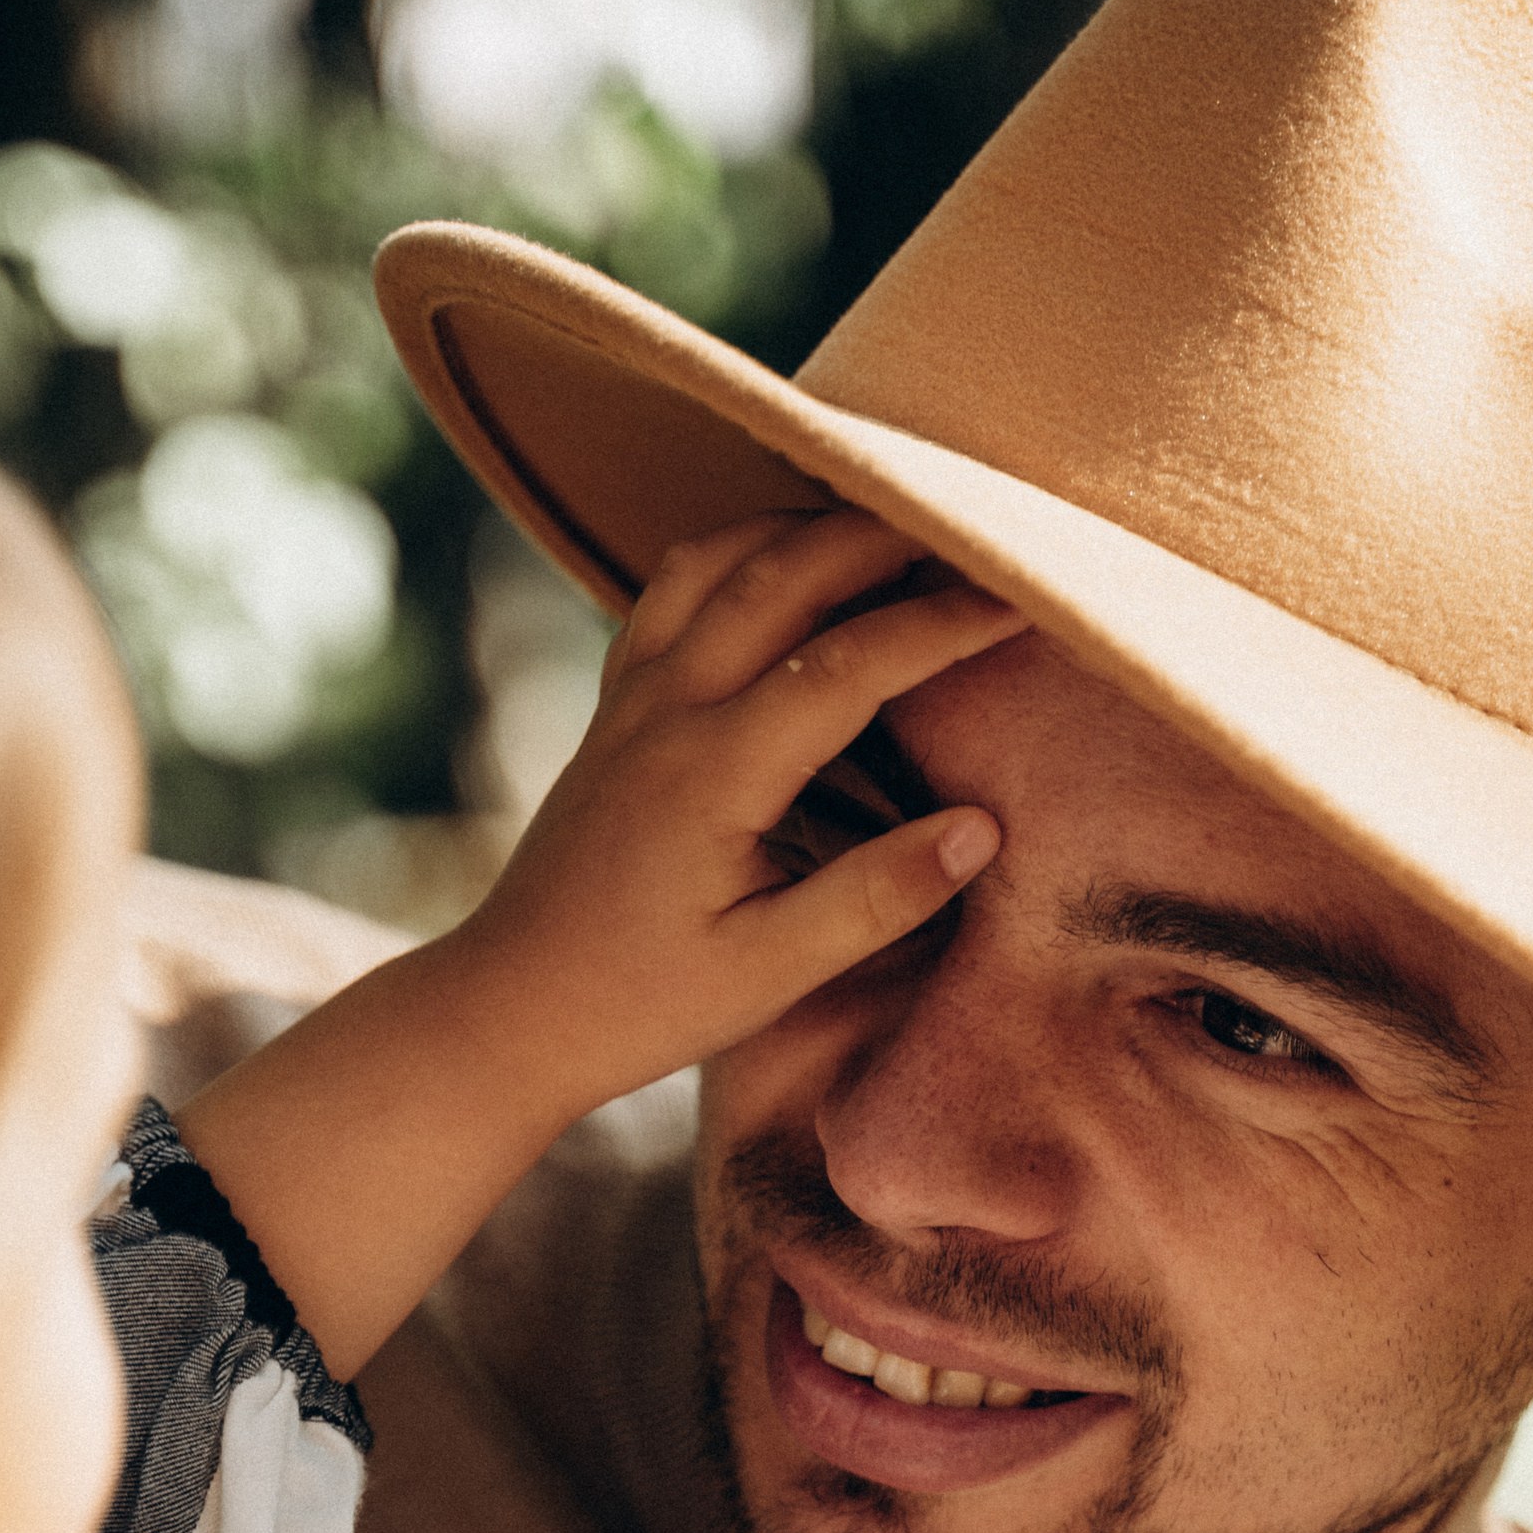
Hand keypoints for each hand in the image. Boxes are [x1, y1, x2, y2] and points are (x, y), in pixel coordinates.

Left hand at [435, 510, 1025, 1109]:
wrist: (507, 1011)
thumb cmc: (639, 1004)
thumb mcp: (768, 974)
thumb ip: (875, 897)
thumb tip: (980, 828)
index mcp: (712, 771)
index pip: (850, 663)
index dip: (943, 623)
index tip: (1025, 600)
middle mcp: (666, 711)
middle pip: (783, 573)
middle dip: (884, 534)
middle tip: (973, 521)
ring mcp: (630, 699)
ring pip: (717, 561)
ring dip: (805, 527)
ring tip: (888, 521)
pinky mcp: (611, 709)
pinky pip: (670, 593)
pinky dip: (736, 554)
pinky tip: (782, 563)